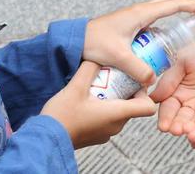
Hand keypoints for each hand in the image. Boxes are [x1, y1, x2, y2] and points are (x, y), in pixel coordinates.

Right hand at [42, 61, 157, 147]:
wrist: (47, 138)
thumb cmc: (63, 114)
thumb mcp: (76, 86)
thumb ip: (90, 68)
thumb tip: (99, 56)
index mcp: (117, 113)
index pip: (147, 106)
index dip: (144, 92)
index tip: (131, 81)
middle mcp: (116, 126)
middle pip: (133, 106)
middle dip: (125, 90)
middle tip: (110, 77)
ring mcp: (107, 133)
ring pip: (120, 112)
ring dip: (113, 99)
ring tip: (96, 87)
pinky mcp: (97, 136)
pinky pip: (108, 120)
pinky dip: (104, 109)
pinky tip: (87, 100)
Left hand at [84, 0, 194, 85]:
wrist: (75, 39)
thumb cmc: (93, 42)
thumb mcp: (118, 57)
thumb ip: (138, 69)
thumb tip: (154, 80)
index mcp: (142, 13)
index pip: (175, 3)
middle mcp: (141, 11)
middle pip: (173, 0)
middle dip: (191, 6)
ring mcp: (136, 16)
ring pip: (164, 9)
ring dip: (179, 14)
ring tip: (190, 32)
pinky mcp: (132, 24)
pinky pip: (155, 20)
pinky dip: (166, 25)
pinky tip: (166, 44)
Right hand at [149, 33, 194, 143]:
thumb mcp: (184, 61)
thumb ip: (169, 79)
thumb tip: (153, 97)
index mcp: (179, 93)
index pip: (169, 108)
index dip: (166, 117)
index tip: (164, 126)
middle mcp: (193, 105)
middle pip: (183, 120)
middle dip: (180, 126)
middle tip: (178, 130)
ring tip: (191, 132)